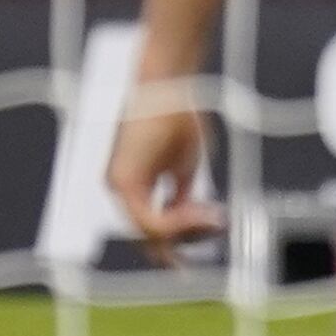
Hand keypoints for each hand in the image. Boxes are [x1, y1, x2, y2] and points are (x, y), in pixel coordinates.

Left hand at [105, 93, 221, 266]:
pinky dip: (179, 223)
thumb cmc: (176, 114)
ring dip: (188, 231)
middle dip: (188, 239)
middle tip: (217, 232)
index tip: (199, 251)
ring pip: (153, 233)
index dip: (179, 242)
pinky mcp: (124, 182)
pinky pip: (151, 221)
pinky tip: (201, 215)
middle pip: (152, 236)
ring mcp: (119, 186)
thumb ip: (181, 196)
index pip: (152, 227)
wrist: (168, 85)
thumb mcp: (184, 165)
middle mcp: (120, 188)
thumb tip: (187, 217)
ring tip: (214, 220)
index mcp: (134, 184)